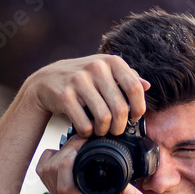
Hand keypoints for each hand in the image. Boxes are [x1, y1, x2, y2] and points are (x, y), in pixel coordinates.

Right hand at [21, 55, 149, 137]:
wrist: (47, 80)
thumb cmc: (82, 78)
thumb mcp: (105, 71)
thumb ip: (126, 77)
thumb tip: (147, 85)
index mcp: (111, 61)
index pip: (135, 88)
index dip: (139, 107)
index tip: (136, 117)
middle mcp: (96, 67)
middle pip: (120, 108)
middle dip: (120, 125)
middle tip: (116, 129)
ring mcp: (79, 81)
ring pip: (103, 118)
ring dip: (104, 130)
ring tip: (101, 130)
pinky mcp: (65, 96)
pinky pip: (85, 124)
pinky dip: (88, 132)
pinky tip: (86, 129)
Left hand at [36, 135, 148, 193]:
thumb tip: (129, 189)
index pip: (65, 186)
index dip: (67, 165)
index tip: (79, 148)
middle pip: (52, 173)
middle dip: (64, 152)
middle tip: (79, 141)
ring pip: (45, 171)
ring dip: (56, 155)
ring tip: (73, 146)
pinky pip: (43, 173)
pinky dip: (49, 160)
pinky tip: (63, 154)